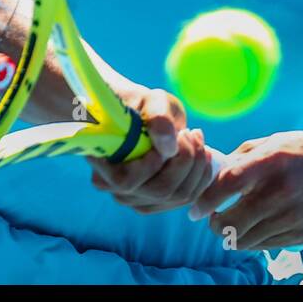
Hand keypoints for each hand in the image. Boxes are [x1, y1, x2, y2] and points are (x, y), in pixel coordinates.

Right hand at [87, 86, 214, 213]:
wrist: (141, 113)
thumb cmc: (141, 103)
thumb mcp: (150, 100)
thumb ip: (158, 117)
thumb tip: (169, 147)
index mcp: (101, 163)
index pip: (127, 180)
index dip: (152, 164)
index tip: (173, 135)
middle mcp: (115, 189)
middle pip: (160, 191)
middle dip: (185, 161)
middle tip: (190, 133)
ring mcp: (136, 199)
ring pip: (178, 196)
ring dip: (196, 166)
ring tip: (195, 137)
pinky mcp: (158, 201)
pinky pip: (187, 197)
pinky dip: (201, 175)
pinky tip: (200, 151)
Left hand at [188, 129, 302, 248]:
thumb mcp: (272, 143)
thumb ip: (239, 159)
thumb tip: (207, 175)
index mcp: (272, 161)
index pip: (227, 184)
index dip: (205, 200)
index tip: (195, 209)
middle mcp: (283, 190)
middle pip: (234, 223)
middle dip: (216, 226)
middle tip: (214, 220)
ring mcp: (296, 216)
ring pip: (247, 240)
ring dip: (234, 236)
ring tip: (232, 224)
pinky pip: (267, 246)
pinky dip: (255, 239)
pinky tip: (257, 226)